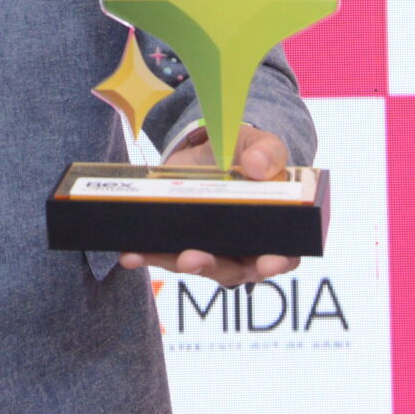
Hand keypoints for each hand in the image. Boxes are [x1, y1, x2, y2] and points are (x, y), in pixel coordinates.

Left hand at [116, 125, 300, 289]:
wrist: (211, 148)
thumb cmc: (246, 152)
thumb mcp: (259, 144)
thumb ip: (267, 152)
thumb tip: (257, 166)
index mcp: (275, 230)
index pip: (284, 255)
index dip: (277, 262)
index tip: (266, 264)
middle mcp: (243, 248)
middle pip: (231, 269)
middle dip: (210, 266)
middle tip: (192, 259)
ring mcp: (211, 248)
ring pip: (194, 265)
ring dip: (172, 263)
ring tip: (149, 255)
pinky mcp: (181, 241)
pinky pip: (166, 254)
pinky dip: (148, 254)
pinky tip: (131, 253)